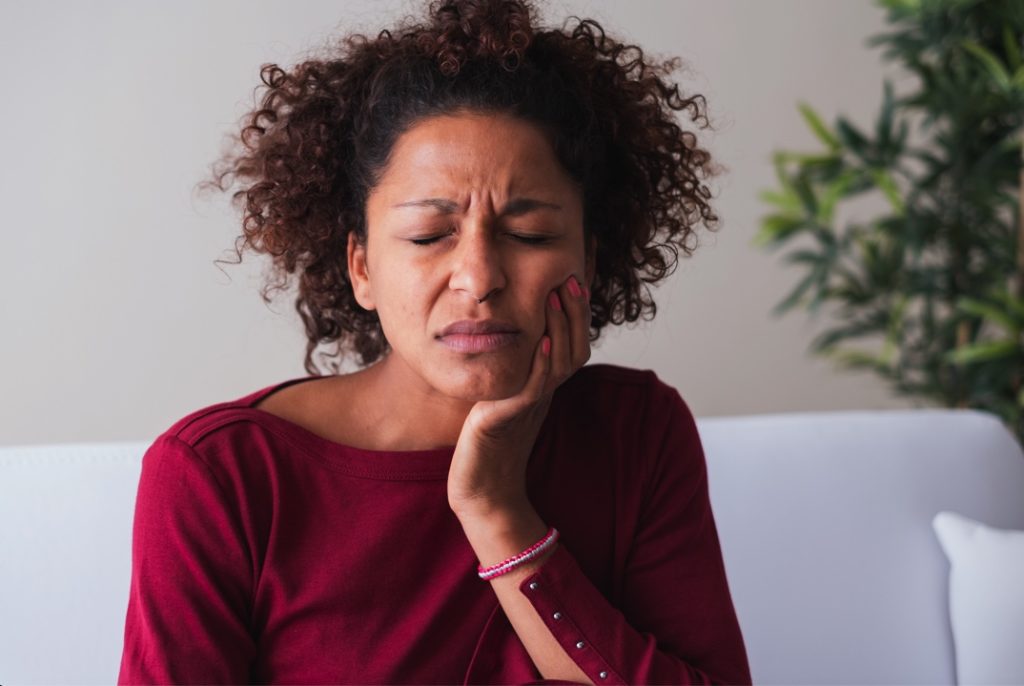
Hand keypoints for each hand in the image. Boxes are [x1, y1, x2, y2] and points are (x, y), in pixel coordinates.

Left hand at [447, 274, 592, 519]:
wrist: (481, 491)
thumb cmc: (487, 446)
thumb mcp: (504, 398)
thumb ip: (514, 371)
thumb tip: (515, 338)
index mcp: (545, 387)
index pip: (572, 344)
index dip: (576, 315)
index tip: (572, 280)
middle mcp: (544, 395)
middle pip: (574, 349)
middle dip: (574, 312)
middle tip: (571, 279)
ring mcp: (530, 407)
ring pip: (558, 363)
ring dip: (559, 327)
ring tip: (555, 296)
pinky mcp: (508, 419)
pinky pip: (532, 388)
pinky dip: (539, 364)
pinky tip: (538, 341)